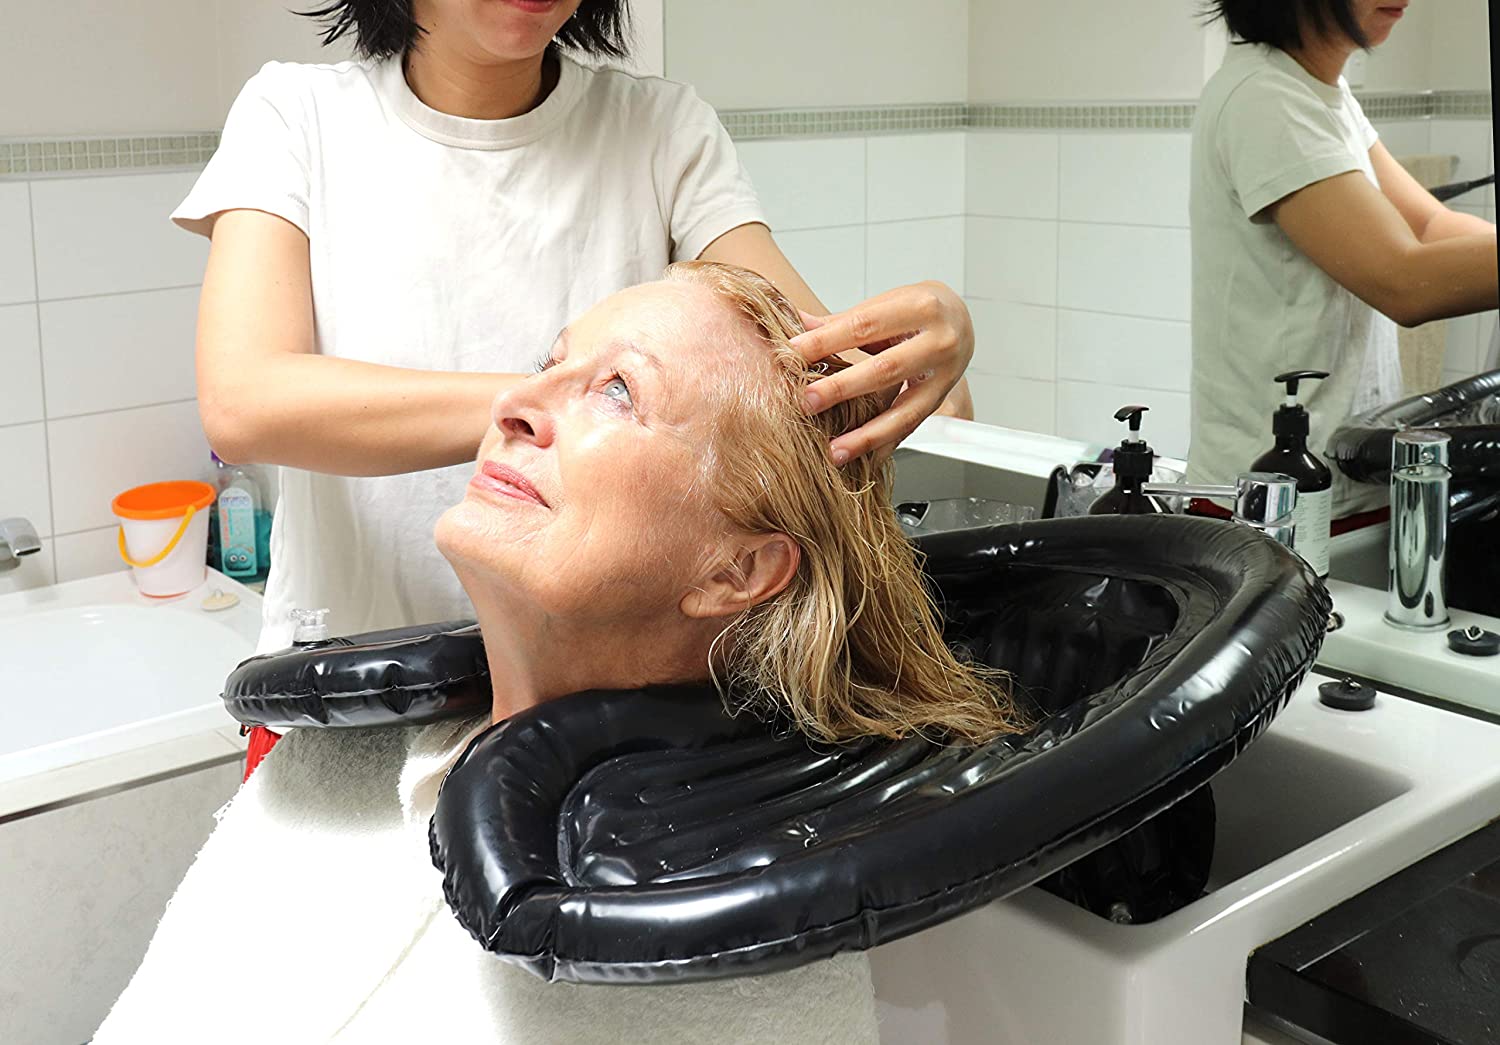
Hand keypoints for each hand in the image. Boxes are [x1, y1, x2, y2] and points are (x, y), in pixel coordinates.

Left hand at [788, 282, 973, 462]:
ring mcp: (945, 376)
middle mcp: (939, 342)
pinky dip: (885, 446)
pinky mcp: (942, 401)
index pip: (864, 325)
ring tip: (835, 451)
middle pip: (885, 369)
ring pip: (903, 410)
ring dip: (866, 435)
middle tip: (807, 401)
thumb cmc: (917, 310)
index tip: (793, 352)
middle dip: (842, 388)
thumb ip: (841, 320)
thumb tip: (796, 322)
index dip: (826, 340)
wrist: (962, 319)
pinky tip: (865, 460)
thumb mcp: (885, 304)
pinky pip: (911, 428)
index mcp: (921, 308)